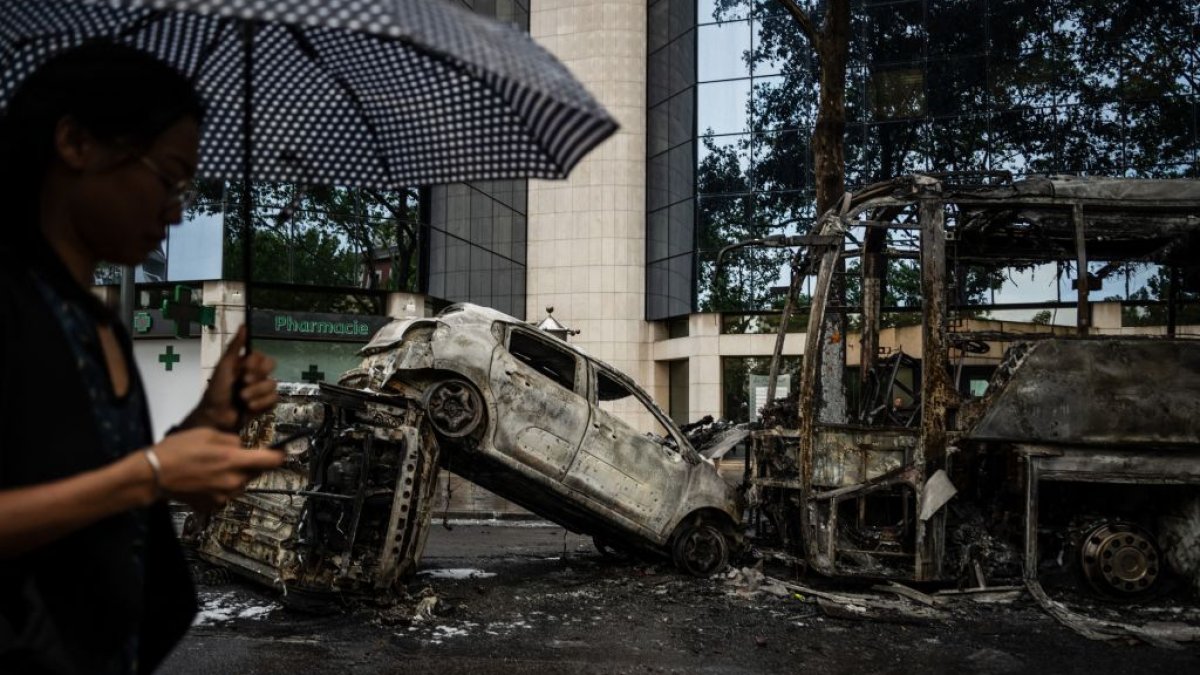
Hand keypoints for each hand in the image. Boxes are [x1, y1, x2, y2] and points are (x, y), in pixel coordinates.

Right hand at [150, 428, 283, 510]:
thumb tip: (243, 447)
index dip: (279, 455)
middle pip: (255, 472)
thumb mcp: (208, 434)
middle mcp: (233, 481)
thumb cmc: (177, 450)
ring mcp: (223, 496)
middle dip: (250, 464)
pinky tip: (206, 479)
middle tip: (232, 456)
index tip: (282, 451)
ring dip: (235, 475)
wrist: (153, 474)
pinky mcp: (213, 505)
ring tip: (213, 467)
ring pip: (241, 483)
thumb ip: (232, 441)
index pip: (271, 460)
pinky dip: (221, 486)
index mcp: (233, 460)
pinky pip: (226, 494)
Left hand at [186, 325, 277, 430]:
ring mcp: (261, 390)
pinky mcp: (266, 404)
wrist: (216, 416)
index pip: (263, 356)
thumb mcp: (224, 365)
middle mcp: (256, 375)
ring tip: (242, 398)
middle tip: (244, 382)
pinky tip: (249, 407)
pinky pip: (274, 399)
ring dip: (255, 392)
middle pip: (271, 367)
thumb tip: (244, 325)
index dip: (255, 363)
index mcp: (246, 365)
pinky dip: (260, 403)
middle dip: (257, 376)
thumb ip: (234, 346)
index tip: (244, 368)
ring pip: (272, 384)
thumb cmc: (217, 390)